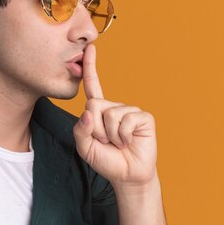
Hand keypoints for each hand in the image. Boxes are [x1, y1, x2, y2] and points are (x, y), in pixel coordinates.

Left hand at [72, 44, 157, 186]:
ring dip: (110, 135)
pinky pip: (125, 120)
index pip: (93, 87)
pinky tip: (129, 142)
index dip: (90, 68)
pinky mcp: (143, 117)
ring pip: (109, 114)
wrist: (127, 175)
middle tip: (106, 141)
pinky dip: (123, 135)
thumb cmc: (106, 160)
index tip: (90, 49)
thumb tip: (88, 112)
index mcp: (99, 112)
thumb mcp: (85, 147)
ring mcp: (129, 111)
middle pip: (94, 105)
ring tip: (118, 143)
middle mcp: (114, 107)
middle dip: (95, 128)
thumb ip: (80, 130)